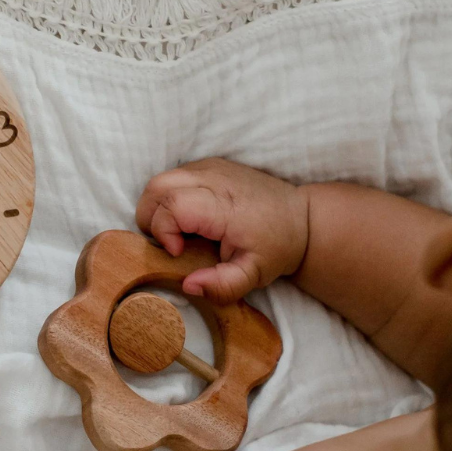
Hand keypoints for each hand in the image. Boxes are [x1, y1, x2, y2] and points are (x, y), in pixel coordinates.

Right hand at [136, 158, 308, 303]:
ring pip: (160, 181)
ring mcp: (210, 166)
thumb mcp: (254, 275)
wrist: (300, 217)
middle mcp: (214, 178)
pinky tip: (188, 219)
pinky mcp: (209, 164)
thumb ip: (222, 286)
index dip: (164, 231)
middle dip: (151, 219)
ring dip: (157, 209)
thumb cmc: (276, 246)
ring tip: (179, 233)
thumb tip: (189, 285)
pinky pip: (172, 177)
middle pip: (156, 188)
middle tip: (171, 243)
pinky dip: (168, 199)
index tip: (180, 252)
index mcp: (225, 205)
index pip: (172, 205)